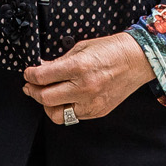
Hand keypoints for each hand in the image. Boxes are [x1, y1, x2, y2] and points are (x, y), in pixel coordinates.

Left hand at [22, 33, 153, 122]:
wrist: (137, 59)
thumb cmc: (111, 50)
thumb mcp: (81, 48)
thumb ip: (59, 61)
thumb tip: (42, 69)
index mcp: (78, 67)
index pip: (42, 77)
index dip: (29, 75)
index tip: (28, 73)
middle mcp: (84, 88)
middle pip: (45, 98)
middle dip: (33, 91)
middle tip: (31, 86)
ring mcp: (92, 103)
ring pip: (56, 114)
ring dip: (46, 105)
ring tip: (46, 96)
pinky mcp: (98, 111)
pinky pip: (73, 117)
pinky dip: (65, 109)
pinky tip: (65, 99)